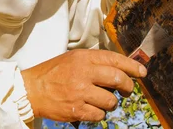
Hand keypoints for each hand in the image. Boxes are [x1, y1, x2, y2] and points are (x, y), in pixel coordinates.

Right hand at [20, 49, 146, 122]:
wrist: (31, 89)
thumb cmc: (52, 73)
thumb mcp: (72, 59)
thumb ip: (93, 62)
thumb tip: (119, 70)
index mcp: (83, 58)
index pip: (114, 59)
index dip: (132, 66)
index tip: (142, 72)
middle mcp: (83, 73)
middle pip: (117, 78)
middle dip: (127, 86)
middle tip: (126, 90)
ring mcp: (80, 92)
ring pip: (111, 100)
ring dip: (110, 103)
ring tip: (100, 100)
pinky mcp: (76, 109)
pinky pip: (99, 115)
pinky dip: (98, 114)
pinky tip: (89, 108)